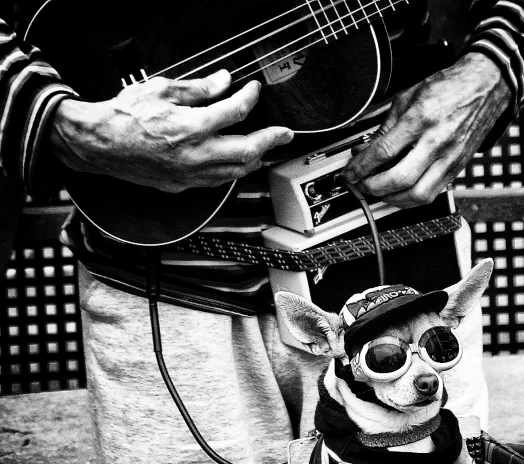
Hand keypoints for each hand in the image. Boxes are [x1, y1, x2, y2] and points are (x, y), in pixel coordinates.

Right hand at [48, 69, 292, 191]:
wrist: (100, 144)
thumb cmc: (125, 115)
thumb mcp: (162, 90)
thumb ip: (199, 88)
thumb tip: (224, 81)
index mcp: (192, 126)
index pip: (235, 111)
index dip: (250, 98)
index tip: (254, 90)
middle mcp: (196, 155)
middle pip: (248, 151)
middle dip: (271, 140)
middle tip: (285, 134)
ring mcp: (190, 174)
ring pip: (236, 172)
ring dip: (256, 160)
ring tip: (266, 148)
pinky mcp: (183, 185)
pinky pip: (217, 181)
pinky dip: (233, 171)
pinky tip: (238, 163)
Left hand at [341, 53, 511, 207]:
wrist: (485, 86)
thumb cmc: (448, 88)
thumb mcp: (408, 98)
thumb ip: (385, 128)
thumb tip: (364, 152)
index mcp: (421, 118)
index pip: (384, 151)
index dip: (361, 167)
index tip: (350, 174)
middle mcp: (437, 141)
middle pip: (400, 179)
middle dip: (374, 187)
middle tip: (362, 184)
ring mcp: (449, 158)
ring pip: (417, 195)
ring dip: (391, 199)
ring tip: (379, 191)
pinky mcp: (457, 169)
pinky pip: (431, 195)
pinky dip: (409, 200)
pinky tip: (398, 193)